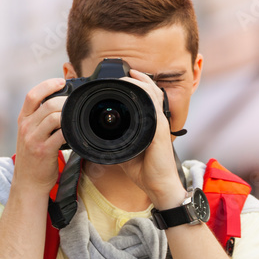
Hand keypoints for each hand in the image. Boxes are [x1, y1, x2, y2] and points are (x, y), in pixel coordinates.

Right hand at [13, 78, 67, 194]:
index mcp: (23, 120)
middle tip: (75, 104)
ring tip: (75, 118)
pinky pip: (61, 134)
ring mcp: (33, 139)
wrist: (28, 182)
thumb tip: (60, 105)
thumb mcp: (29, 134)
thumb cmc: (33, 158)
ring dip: (68, 115)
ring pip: (54, 117)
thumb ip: (39, 120)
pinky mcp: (43, 150)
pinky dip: (70, 130)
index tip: (61, 81)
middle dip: (65, 101)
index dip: (47, 85)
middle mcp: (26, 127)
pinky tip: (75, 132)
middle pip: (47, 104)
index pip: (32, 95)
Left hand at [117, 70, 183, 207]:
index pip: (146, 98)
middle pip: (151, 90)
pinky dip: (144, 95)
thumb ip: (116, 141)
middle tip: (124, 72)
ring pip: (153, 94)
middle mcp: (157, 121)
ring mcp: (159, 124)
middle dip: (138, 78)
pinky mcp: (159, 130)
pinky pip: (153, 107)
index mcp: (150, 124)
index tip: (123, 78)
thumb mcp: (125, 152)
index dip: (136, 85)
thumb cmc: (145, 170)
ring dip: (140, 82)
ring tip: (128, 75)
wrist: (158, 186)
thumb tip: (99, 138)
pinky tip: (135, 89)